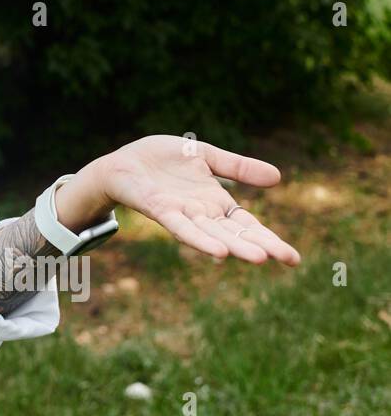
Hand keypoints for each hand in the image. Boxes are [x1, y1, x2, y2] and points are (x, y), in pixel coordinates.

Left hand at [99, 134, 299, 265]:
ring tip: (259, 258)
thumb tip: (278, 177)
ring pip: (212, 234)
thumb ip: (238, 167)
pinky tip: (217, 252)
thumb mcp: (206, 157)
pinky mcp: (159, 209)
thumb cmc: (161, 161)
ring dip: (234, 246)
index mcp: (215, 202)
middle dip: (260, 245)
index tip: (293, 257)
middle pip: (235, 233)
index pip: (247, 224)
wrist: (122, 162)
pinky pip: (181, 227)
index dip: (269, 238)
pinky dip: (199, 239)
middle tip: (289, 259)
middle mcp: (201, 213)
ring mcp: (181, 213)